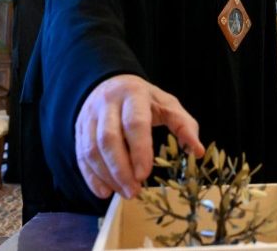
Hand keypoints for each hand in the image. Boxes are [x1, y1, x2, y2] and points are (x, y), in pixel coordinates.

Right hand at [75, 74, 204, 199]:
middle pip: (108, 139)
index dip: (139, 151)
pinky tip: (104, 191)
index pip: (134, 124)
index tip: (145, 175)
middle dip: (120, 169)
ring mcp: (90, 116)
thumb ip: (184, 125)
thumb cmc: (145, 100)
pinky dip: (91, 176)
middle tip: (134, 192)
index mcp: (134, 95)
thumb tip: (198, 152)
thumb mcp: (168, 105)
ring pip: (91, 149)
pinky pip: (81, 155)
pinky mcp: (79, 129)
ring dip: (106, 176)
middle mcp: (107, 104)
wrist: (112, 84)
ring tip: (123, 193)